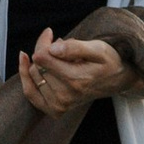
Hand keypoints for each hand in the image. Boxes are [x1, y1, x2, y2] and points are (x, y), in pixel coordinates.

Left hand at [17, 30, 131, 114]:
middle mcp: (65, 96)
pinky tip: (26, 62)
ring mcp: (59, 105)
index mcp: (75, 80)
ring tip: (58, 58)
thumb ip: (74, 48)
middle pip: (37, 65)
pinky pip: (30, 93)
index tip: (50, 33)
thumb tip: (52, 49)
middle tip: (58, 44)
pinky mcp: (55, 110)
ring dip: (41, 62)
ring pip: (33, 75)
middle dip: (43, 50)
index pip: (42, 57)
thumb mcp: (97, 48)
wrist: (116, 81)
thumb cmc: (107, 62)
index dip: (44, 42)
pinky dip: (26, 77)